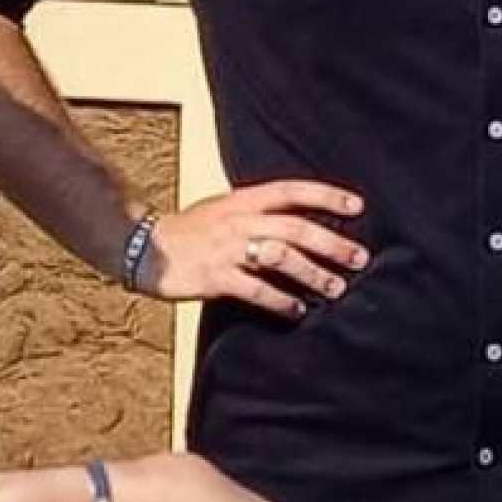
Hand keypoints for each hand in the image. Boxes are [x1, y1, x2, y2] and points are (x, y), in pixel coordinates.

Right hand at [136, 180, 367, 316]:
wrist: (143, 249)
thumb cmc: (187, 232)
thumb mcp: (221, 209)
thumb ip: (256, 213)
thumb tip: (300, 223)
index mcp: (242, 200)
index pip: (292, 190)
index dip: (326, 196)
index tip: (357, 207)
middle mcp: (238, 221)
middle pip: (296, 228)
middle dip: (332, 243)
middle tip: (359, 258)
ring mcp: (226, 249)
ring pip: (282, 258)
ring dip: (313, 274)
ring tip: (335, 288)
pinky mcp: (215, 277)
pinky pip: (256, 290)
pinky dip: (281, 301)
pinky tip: (297, 310)